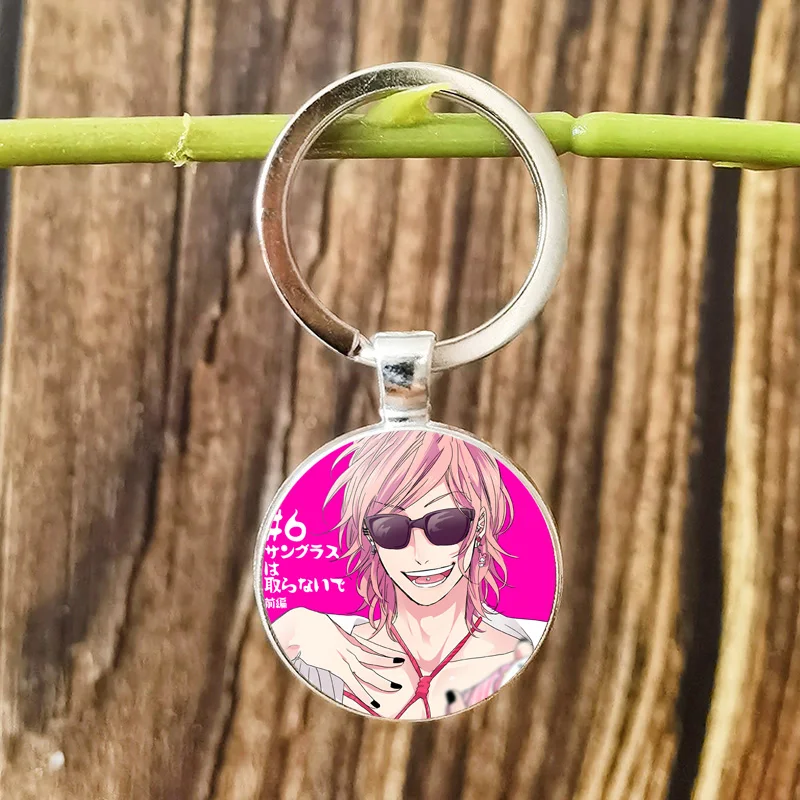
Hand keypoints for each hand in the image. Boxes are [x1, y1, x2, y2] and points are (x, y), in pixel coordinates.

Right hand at [272, 608, 403, 709]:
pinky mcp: (336, 666)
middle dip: (388, 662)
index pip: (370, 646)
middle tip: (401, 666)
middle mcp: (348, 646)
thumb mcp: (325, 623)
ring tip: (396, 687)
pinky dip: (364, 694)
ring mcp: (343, 656)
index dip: (383, 652)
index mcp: (346, 637)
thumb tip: (341, 625)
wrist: (300, 624)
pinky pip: (353, 683)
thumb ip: (336, 628)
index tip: (396, 656)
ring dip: (381, 680)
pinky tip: (373, 704)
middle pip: (372, 657)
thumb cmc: (308, 623)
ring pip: (367, 671)